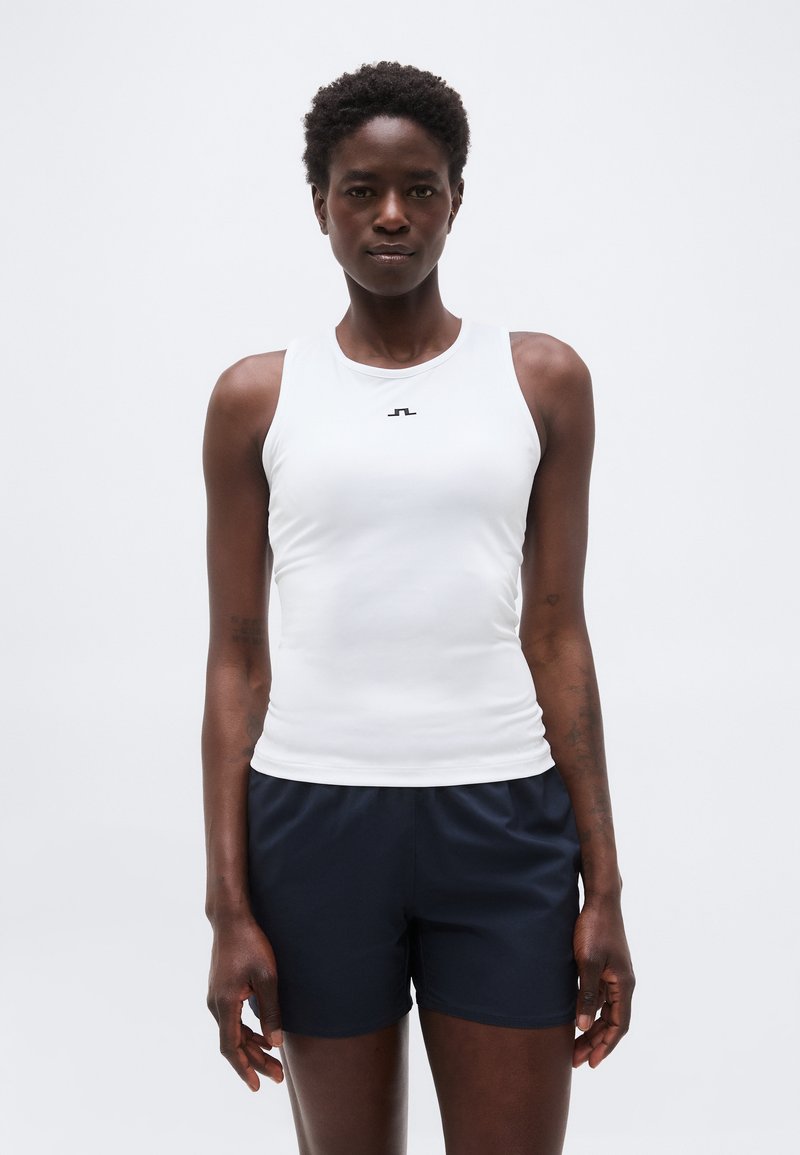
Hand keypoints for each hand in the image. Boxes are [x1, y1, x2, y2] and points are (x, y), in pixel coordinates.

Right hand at [207, 916, 284, 1090]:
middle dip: (255, 1062)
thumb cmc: (251, 944)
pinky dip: (247, 1033)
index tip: (256, 1086)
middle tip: (278, 1078)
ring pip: (233, 1033)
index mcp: (224, 1003)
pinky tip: (263, 1039)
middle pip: (234, 1043)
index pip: (231, 1047)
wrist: (231, 919)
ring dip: (253, 1048)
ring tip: (274, 1063)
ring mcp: (216, 998)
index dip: (244, 1068)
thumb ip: (270, 1011)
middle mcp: (215, 1004)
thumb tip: (275, 1043)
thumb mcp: (267, 977)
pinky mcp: (221, 991)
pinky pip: (233, 1020)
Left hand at [572, 895, 634, 1068]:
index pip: (618, 1024)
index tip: (592, 1063)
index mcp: (624, 985)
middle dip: (595, 1043)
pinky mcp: (604, 968)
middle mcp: (622, 983)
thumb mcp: (587, 962)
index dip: (605, 1045)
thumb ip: (586, 994)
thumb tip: (581, 1026)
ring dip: (591, 1029)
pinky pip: (599, 998)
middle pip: (611, 1021)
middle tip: (576, 1061)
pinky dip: (588, 1012)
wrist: (600, 900)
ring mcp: (613, 976)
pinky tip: (574, 1019)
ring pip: (604, 1011)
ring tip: (574, 1047)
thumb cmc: (594, 928)